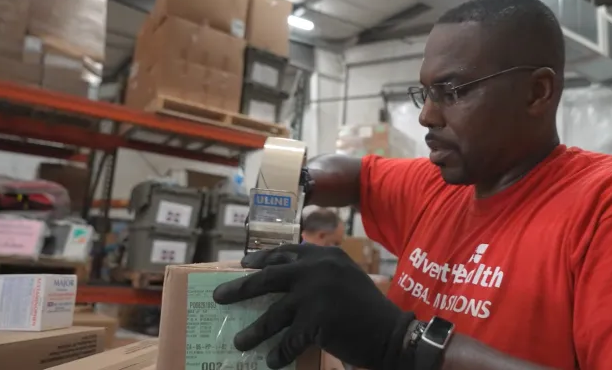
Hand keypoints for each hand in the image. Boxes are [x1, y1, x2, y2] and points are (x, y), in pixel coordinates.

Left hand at [212, 244, 414, 369]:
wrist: (391, 332)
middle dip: (240, 287)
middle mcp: (318, 268)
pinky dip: (278, 353)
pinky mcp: (317, 319)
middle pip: (269, 277)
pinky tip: (272, 361)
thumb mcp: (345, 277)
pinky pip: (289, 340)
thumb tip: (283, 288)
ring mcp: (316, 293)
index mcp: (325, 255)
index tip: (243, 265)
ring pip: (273, 314)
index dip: (262, 258)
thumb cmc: (367, 309)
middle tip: (219, 296)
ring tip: (239, 342)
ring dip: (254, 330)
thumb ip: (319, 273)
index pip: (286, 252)